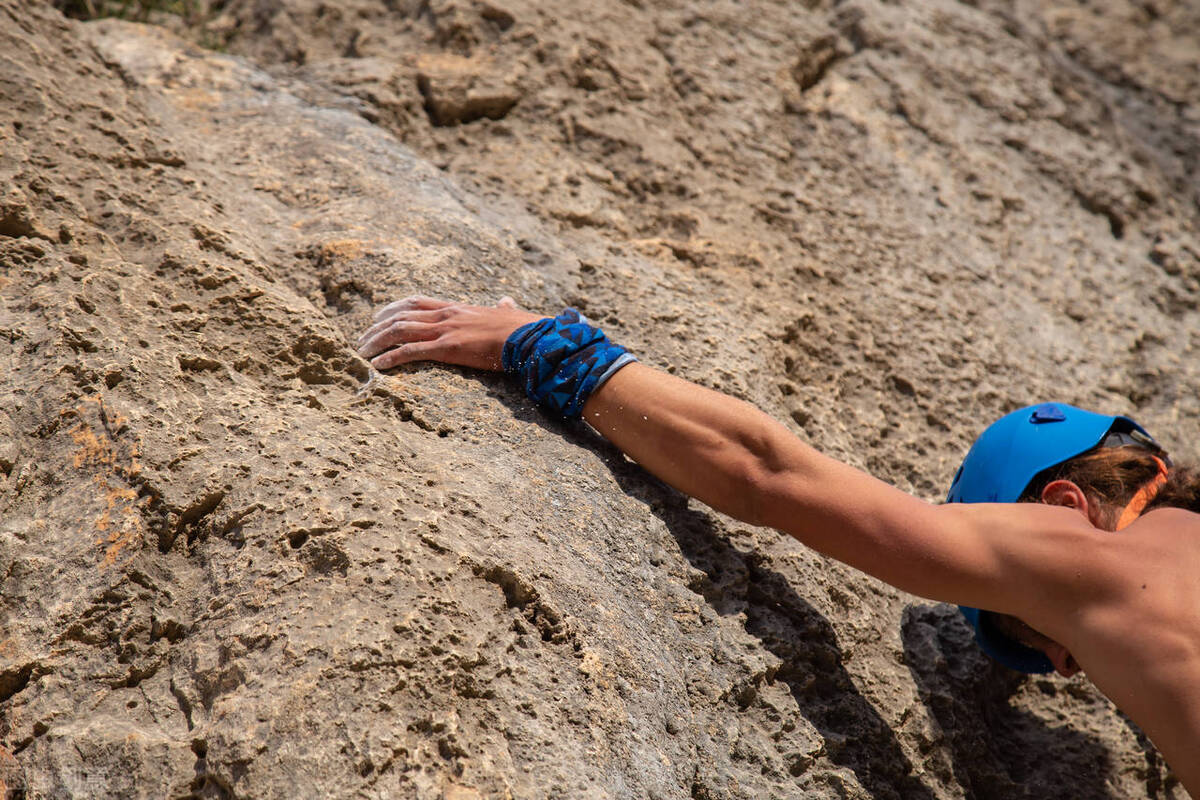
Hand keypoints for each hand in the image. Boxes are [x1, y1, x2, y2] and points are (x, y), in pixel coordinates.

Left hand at [355, 295, 542, 371]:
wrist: (528, 336)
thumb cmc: (522, 327)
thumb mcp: (508, 312)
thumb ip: (503, 306)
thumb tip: (507, 300)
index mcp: (457, 307)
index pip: (416, 301)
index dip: (393, 308)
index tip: (378, 317)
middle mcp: (446, 315)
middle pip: (400, 316)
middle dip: (376, 328)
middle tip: (362, 341)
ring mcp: (445, 330)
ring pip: (399, 331)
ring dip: (377, 342)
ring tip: (362, 354)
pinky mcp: (447, 348)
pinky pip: (411, 351)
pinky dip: (391, 358)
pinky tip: (379, 366)